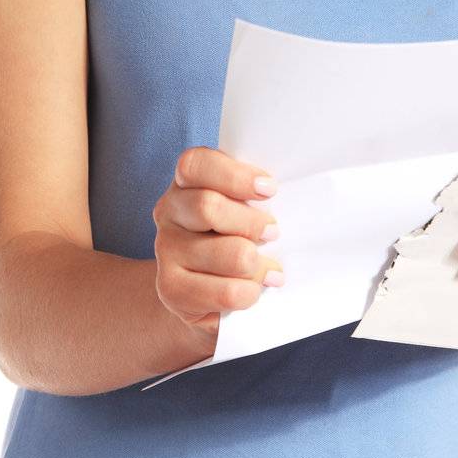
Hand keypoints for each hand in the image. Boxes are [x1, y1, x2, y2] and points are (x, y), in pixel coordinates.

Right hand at [152, 145, 284, 336]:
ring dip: (256, 264)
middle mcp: (169, 211)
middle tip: (273, 233)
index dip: (235, 176)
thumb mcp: (244, 207)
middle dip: (251, 223)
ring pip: (223, 253)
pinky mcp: (171, 288)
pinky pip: (223, 291)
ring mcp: (165, 249)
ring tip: (270, 271)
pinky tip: (254, 291)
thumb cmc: (235, 236)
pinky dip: (247, 293)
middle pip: (207, 206)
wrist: (205, 289)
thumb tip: (291, 202)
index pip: (197, 164)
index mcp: (186, 181)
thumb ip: (255, 198)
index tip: (269, 190)